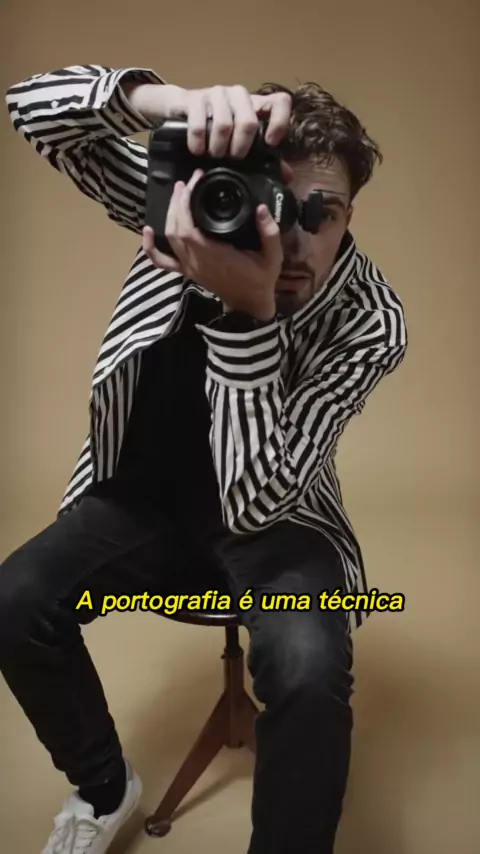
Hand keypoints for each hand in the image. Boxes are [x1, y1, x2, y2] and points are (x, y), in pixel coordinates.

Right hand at [126, 80, 292, 161]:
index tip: (270, 142)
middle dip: (240, 147)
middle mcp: (238, 95)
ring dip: (218, 147)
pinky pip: (199, 125)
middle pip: (248, 121)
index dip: (279, 122)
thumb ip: (263, 156)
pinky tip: (197, 150)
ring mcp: (216, 93)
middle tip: (233, 157)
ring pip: (224, 125)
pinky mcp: (195, 98)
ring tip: (214, 154)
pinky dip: (198, 144)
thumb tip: (287, 175)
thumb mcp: (240, 139)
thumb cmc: (215, 127)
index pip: (279, 102)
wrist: (182, 108)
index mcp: (255, 104)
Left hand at [142, 170, 281, 320]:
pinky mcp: (187, 272)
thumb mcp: (273, 257)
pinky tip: (147, 231)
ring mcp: (189, 268)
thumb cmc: (261, 280)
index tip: (196, 182)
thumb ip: (269, 233)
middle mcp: (196, 262)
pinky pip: (162, 261)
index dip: (186, 203)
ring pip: (169, 238)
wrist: (250, 305)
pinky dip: (150, 248)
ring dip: (169, 214)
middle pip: (175, 228)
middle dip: (178, 202)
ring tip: (178, 193)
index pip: (189, 227)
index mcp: (214, 257)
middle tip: (188, 182)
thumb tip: (261, 208)